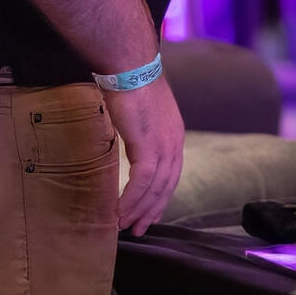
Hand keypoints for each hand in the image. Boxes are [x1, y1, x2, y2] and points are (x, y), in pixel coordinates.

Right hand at [106, 75, 184, 235]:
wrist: (130, 66)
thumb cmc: (131, 81)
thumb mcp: (142, 110)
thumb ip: (141, 128)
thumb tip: (130, 135)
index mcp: (175, 134)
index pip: (172, 174)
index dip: (161, 196)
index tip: (149, 211)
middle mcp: (174, 142)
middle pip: (166, 186)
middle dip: (152, 210)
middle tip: (138, 228)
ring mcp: (164, 145)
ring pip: (154, 188)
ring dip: (139, 209)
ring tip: (126, 225)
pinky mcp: (148, 146)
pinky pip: (142, 182)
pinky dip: (131, 199)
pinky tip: (120, 210)